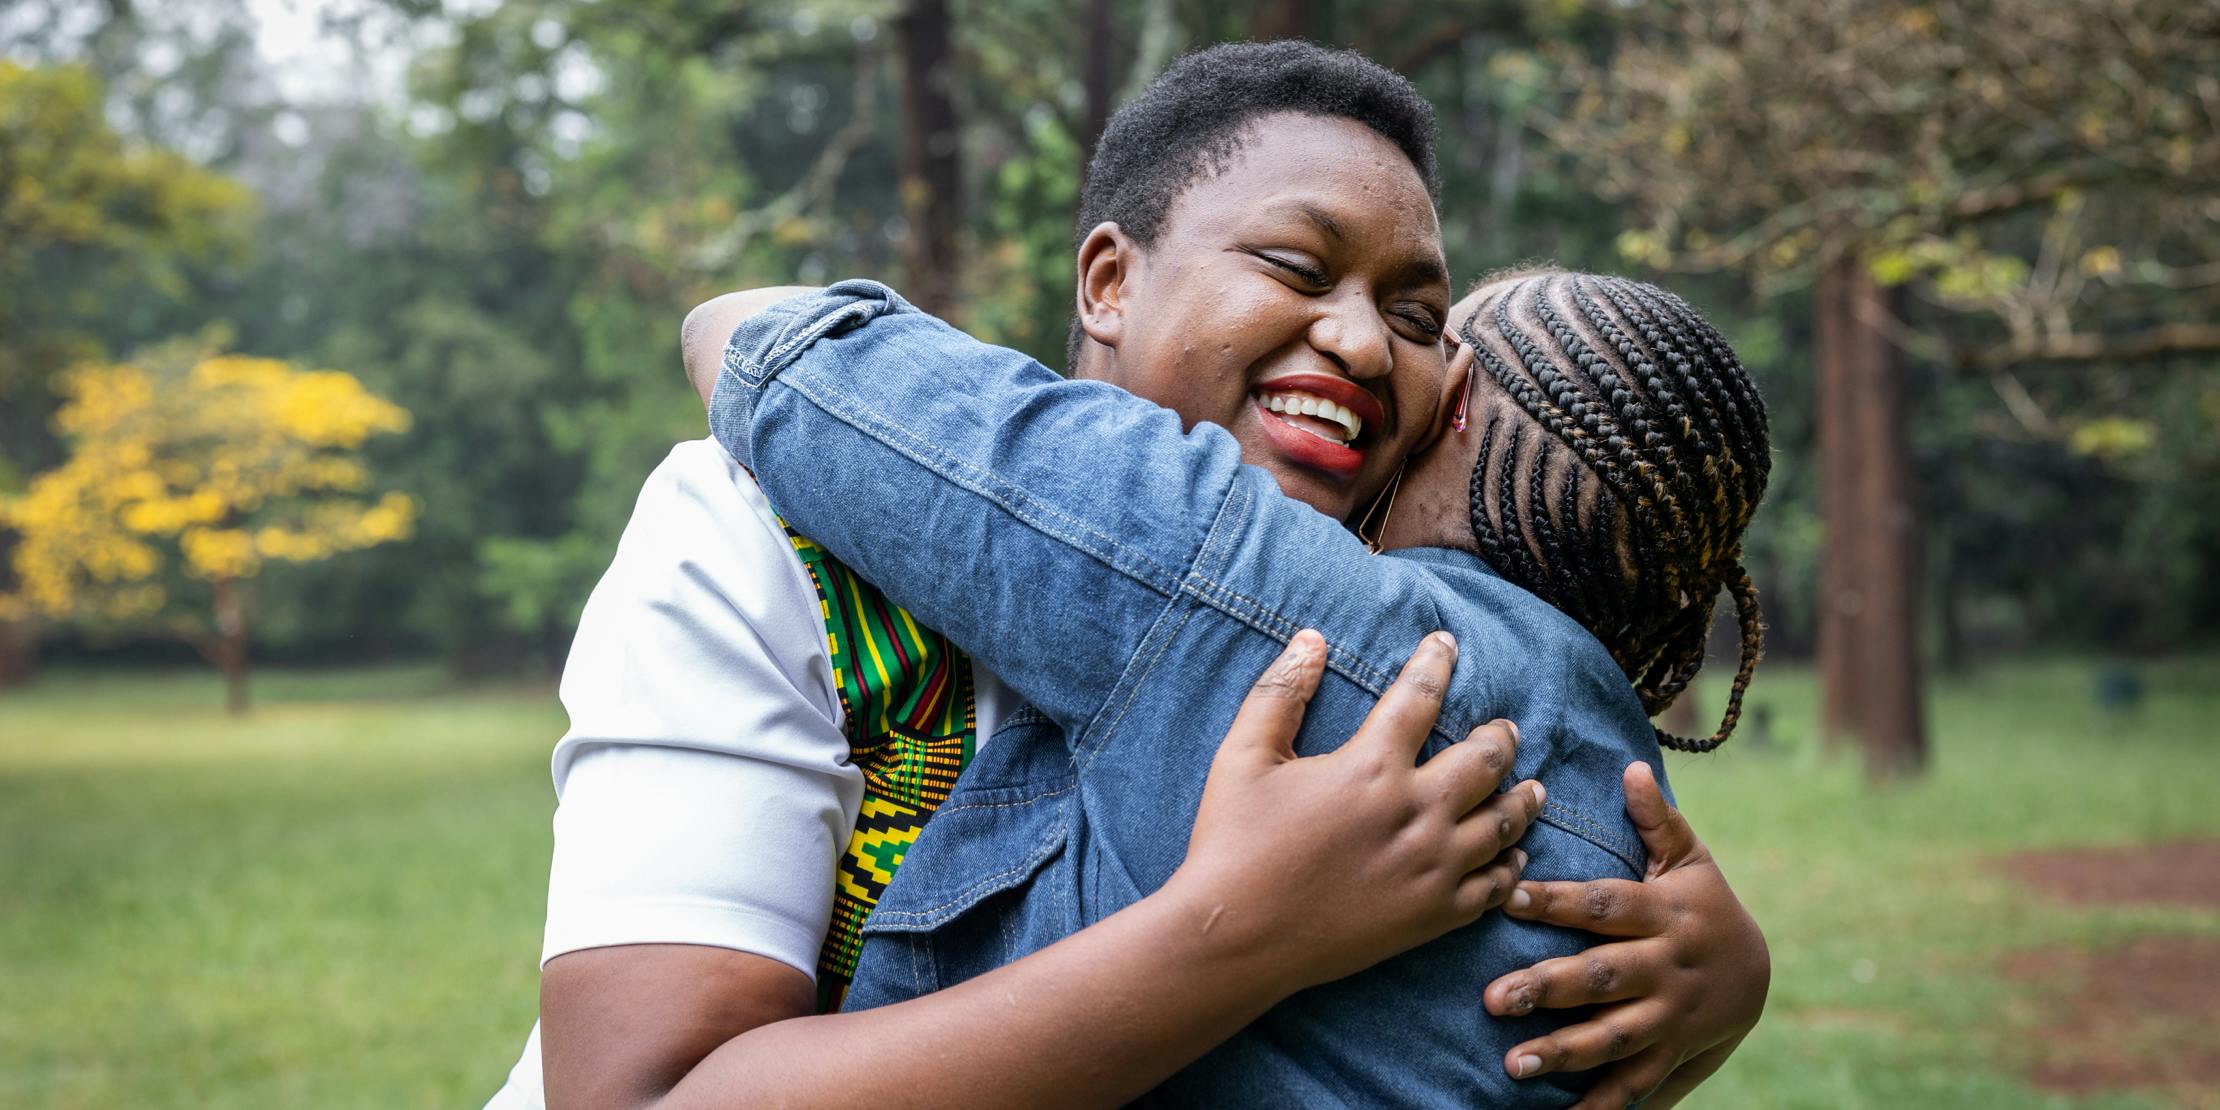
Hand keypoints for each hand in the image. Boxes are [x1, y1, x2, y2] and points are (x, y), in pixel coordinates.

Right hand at [1168, 630, 1547, 994]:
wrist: (1236, 938)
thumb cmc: (1232, 842)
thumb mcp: (1243, 755)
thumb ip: (1280, 693)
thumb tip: (1311, 639)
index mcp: (1371, 767)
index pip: (1420, 696)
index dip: (1436, 662)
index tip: (1447, 643)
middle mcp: (1415, 813)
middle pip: (1485, 760)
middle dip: (1500, 736)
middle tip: (1505, 729)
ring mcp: (1431, 868)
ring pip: (1503, 823)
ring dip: (1523, 799)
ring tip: (1533, 787)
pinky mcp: (1432, 917)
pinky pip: (1493, 887)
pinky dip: (1511, 866)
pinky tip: (1514, 856)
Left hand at [1483, 761, 1768, 1108]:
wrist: (1761, 977)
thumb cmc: (1707, 907)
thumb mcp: (1692, 861)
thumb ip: (1657, 821)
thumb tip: (1631, 767)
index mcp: (1663, 913)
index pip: (1605, 905)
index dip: (1559, 901)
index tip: (1508, 895)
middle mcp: (1666, 968)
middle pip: (1603, 978)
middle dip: (1548, 987)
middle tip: (1492, 997)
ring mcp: (1670, 1017)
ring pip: (1614, 1037)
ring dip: (1562, 1051)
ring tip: (1511, 1063)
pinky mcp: (1671, 1055)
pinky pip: (1635, 1085)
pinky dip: (1600, 1105)